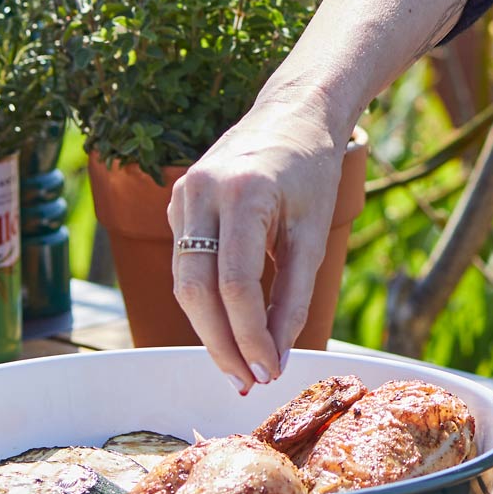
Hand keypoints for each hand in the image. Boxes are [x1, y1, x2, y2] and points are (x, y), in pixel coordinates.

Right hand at [169, 87, 347, 394]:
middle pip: (196, 288)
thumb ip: (294, 296)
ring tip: (238, 364)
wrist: (294, 113)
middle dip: (220, 343)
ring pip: (183, 280)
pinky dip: (204, 297)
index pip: (236, 283)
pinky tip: (227, 323)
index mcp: (244, 192)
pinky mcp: (178, 200)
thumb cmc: (311, 170)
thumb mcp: (313, 234)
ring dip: (208, 328)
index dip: (249, 336)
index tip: (268, 371)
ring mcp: (184, 193)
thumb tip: (275, 357)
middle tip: (246, 381)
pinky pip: (185, 261)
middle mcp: (203, 190)